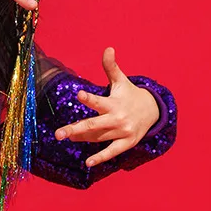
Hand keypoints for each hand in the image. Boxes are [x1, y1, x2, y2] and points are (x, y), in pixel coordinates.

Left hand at [54, 47, 161, 167]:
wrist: (153, 110)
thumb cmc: (130, 94)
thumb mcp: (121, 80)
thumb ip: (111, 67)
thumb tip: (108, 48)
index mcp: (114, 103)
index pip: (99, 101)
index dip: (89, 98)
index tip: (79, 94)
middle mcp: (117, 119)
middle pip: (93, 125)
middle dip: (75, 129)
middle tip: (58, 134)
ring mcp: (122, 132)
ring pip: (97, 137)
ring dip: (81, 139)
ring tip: (65, 137)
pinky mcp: (126, 143)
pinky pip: (111, 151)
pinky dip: (100, 157)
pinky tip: (88, 163)